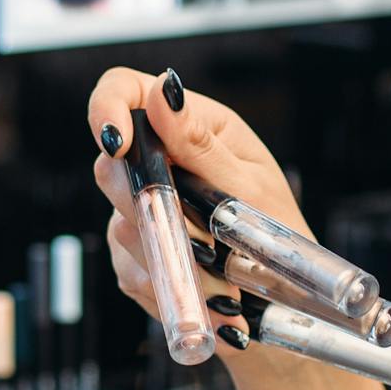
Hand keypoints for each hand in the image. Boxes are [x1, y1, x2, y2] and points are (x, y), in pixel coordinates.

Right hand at [84, 68, 313, 344]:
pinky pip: (131, 269)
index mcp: (192, 127)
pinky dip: (170, 283)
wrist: (283, 300)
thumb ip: (199, 143)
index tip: (117, 144)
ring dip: (174, 255)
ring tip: (223, 276)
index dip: (106, 111)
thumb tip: (161, 90)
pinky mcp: (135, 256)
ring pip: (123, 226)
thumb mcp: (250, 185)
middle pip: (110, 167)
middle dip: (148, 205)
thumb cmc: (278, 233)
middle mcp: (160, 164)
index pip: (125, 92)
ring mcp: (142, 210)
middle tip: (196, 233)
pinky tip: (207, 293)